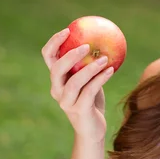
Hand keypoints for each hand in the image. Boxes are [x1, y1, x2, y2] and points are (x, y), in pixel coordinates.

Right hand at [42, 28, 113, 142]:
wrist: (92, 128)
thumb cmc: (91, 99)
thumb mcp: (89, 78)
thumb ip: (89, 62)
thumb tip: (102, 37)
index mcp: (57, 78)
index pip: (48, 56)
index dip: (54, 42)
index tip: (68, 30)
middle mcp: (57, 89)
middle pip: (56, 69)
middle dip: (70, 55)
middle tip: (87, 45)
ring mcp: (66, 101)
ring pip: (74, 82)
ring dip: (90, 68)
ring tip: (105, 59)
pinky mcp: (79, 110)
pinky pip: (89, 91)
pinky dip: (100, 79)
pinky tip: (111, 70)